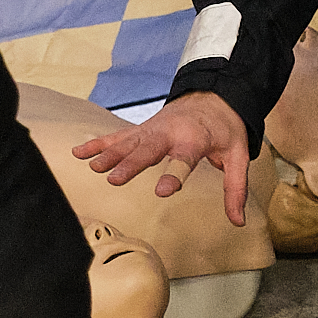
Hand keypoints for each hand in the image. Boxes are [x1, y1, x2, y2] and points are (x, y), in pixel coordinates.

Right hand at [70, 92, 253, 228]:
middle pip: (148, 150)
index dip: (173, 175)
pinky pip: (117, 136)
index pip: (184, 160)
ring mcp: (152, 130)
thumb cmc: (225, 129)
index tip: (162, 191)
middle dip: (131, 164)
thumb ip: (235, 188)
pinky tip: (79, 152)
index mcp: (195, 139)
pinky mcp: (141, 129)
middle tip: (115, 180)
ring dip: (110, 154)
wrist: (212, 96)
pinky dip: (98, 143)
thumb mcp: (238, 155)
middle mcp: (170, 133)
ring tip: (93, 168)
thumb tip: (238, 221)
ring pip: (128, 142)